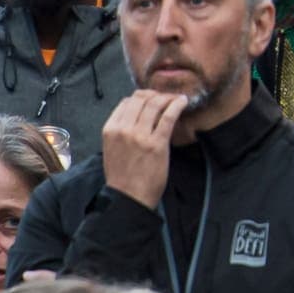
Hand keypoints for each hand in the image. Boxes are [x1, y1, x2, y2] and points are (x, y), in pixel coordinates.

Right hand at [100, 89, 187, 206]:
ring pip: (155, 104)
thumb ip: (121, 131)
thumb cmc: (122, 177)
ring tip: (176, 98)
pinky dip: (177, 105)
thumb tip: (136, 116)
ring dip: (167, 97)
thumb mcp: (112, 149)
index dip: (140, 97)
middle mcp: (123, 129)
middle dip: (155, 94)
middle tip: (165, 97)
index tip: (151, 99)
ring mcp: (140, 136)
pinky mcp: (157, 143)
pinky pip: (168, 116)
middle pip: (140, 99)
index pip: (126, 102)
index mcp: (110, 129)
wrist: (128, 198)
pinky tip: (182, 102)